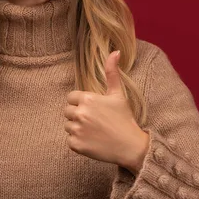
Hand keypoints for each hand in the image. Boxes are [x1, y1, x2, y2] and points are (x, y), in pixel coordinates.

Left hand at [63, 50, 149, 173]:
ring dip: (77, 128)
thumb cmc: (124, 118)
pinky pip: (69, 140)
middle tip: (94, 121)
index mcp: (88, 99)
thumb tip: (116, 51)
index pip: (71, 98)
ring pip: (68, 126)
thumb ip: (112, 72)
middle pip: (67, 111)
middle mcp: (80, 113)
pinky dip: (78, 141)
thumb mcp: (118, 94)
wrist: (131, 147)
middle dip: (78, 115)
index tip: (94, 110)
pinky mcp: (76, 145)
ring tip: (94, 131)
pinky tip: (92, 141)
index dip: (81, 103)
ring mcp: (77, 130)